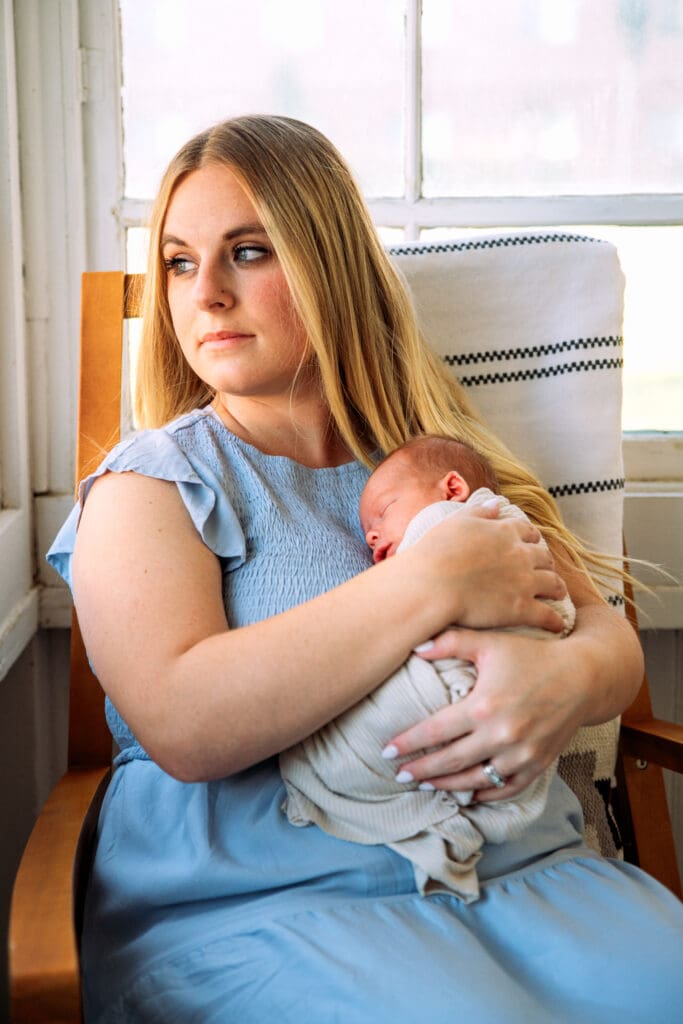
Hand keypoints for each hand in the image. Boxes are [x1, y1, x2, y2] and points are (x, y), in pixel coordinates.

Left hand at [382, 628, 586, 800]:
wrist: (583, 677)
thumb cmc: (533, 656)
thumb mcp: (491, 642)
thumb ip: (452, 642)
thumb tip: (414, 647)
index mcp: (484, 706)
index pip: (436, 731)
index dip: (409, 743)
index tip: (388, 751)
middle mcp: (502, 735)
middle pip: (451, 761)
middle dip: (421, 770)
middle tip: (399, 774)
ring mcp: (521, 755)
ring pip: (475, 780)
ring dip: (447, 785)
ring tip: (425, 784)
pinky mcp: (538, 765)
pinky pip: (506, 790)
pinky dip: (484, 795)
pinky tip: (467, 795)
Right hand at [415, 505, 566, 632]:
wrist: (430, 585)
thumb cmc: (436, 552)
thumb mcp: (456, 522)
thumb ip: (479, 511)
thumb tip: (496, 502)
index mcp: (505, 532)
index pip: (528, 531)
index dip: (531, 537)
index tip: (531, 542)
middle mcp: (520, 554)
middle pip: (544, 557)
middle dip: (546, 563)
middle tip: (544, 569)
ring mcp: (524, 582)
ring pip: (553, 584)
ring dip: (557, 589)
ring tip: (558, 595)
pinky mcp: (521, 609)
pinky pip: (548, 616)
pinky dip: (555, 621)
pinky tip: (556, 625)